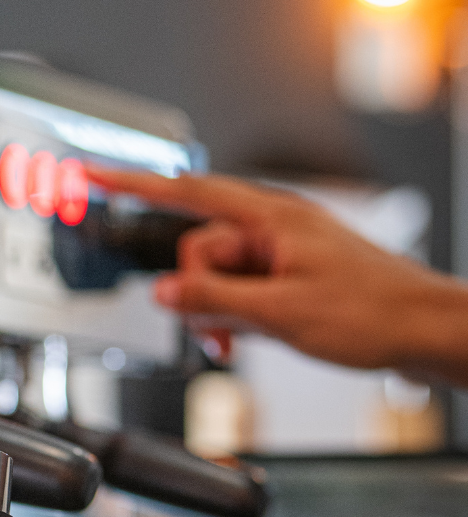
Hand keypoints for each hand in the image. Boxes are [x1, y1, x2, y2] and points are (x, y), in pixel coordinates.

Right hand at [86, 167, 467, 384]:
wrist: (422, 332)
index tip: (95, 175)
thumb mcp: (280, 311)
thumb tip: (165, 293)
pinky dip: (234, 318)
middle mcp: (271, 229)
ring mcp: (278, 253)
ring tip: (243, 341)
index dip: (135, 184)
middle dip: (198, 294)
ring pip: (216, 278)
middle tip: (219, 331)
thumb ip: (214, 300)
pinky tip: (249, 338)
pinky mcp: (284, 277)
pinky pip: (237, 292)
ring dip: (218, 314)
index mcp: (271, 218)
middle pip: (199, 250)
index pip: (187, 193)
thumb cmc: (373, 313)